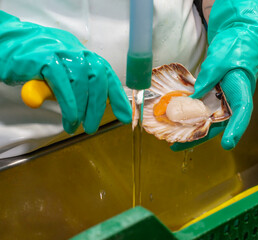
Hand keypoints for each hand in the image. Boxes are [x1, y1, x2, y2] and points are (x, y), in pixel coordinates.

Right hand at [0, 11, 131, 133]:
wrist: (12, 44)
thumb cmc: (41, 63)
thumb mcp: (67, 75)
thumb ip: (80, 87)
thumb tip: (94, 109)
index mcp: (88, 57)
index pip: (109, 77)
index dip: (118, 98)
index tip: (125, 117)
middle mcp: (80, 53)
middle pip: (98, 81)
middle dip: (97, 108)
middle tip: (91, 128)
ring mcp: (64, 54)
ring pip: (81, 83)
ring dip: (80, 110)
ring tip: (74, 126)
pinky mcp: (46, 59)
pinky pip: (63, 84)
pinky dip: (69, 104)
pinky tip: (70, 117)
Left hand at [171, 0, 257, 150]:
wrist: (239, 42)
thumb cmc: (235, 48)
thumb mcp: (221, 60)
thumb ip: (209, 78)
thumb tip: (195, 95)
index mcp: (242, 91)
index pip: (242, 113)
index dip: (236, 129)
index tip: (228, 144)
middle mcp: (233, 102)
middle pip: (218, 124)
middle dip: (199, 137)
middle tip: (178, 146)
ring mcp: (222, 102)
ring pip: (207, 120)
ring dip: (191, 130)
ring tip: (172, 141)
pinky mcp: (213, 99)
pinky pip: (201, 111)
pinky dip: (190, 118)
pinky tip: (176, 123)